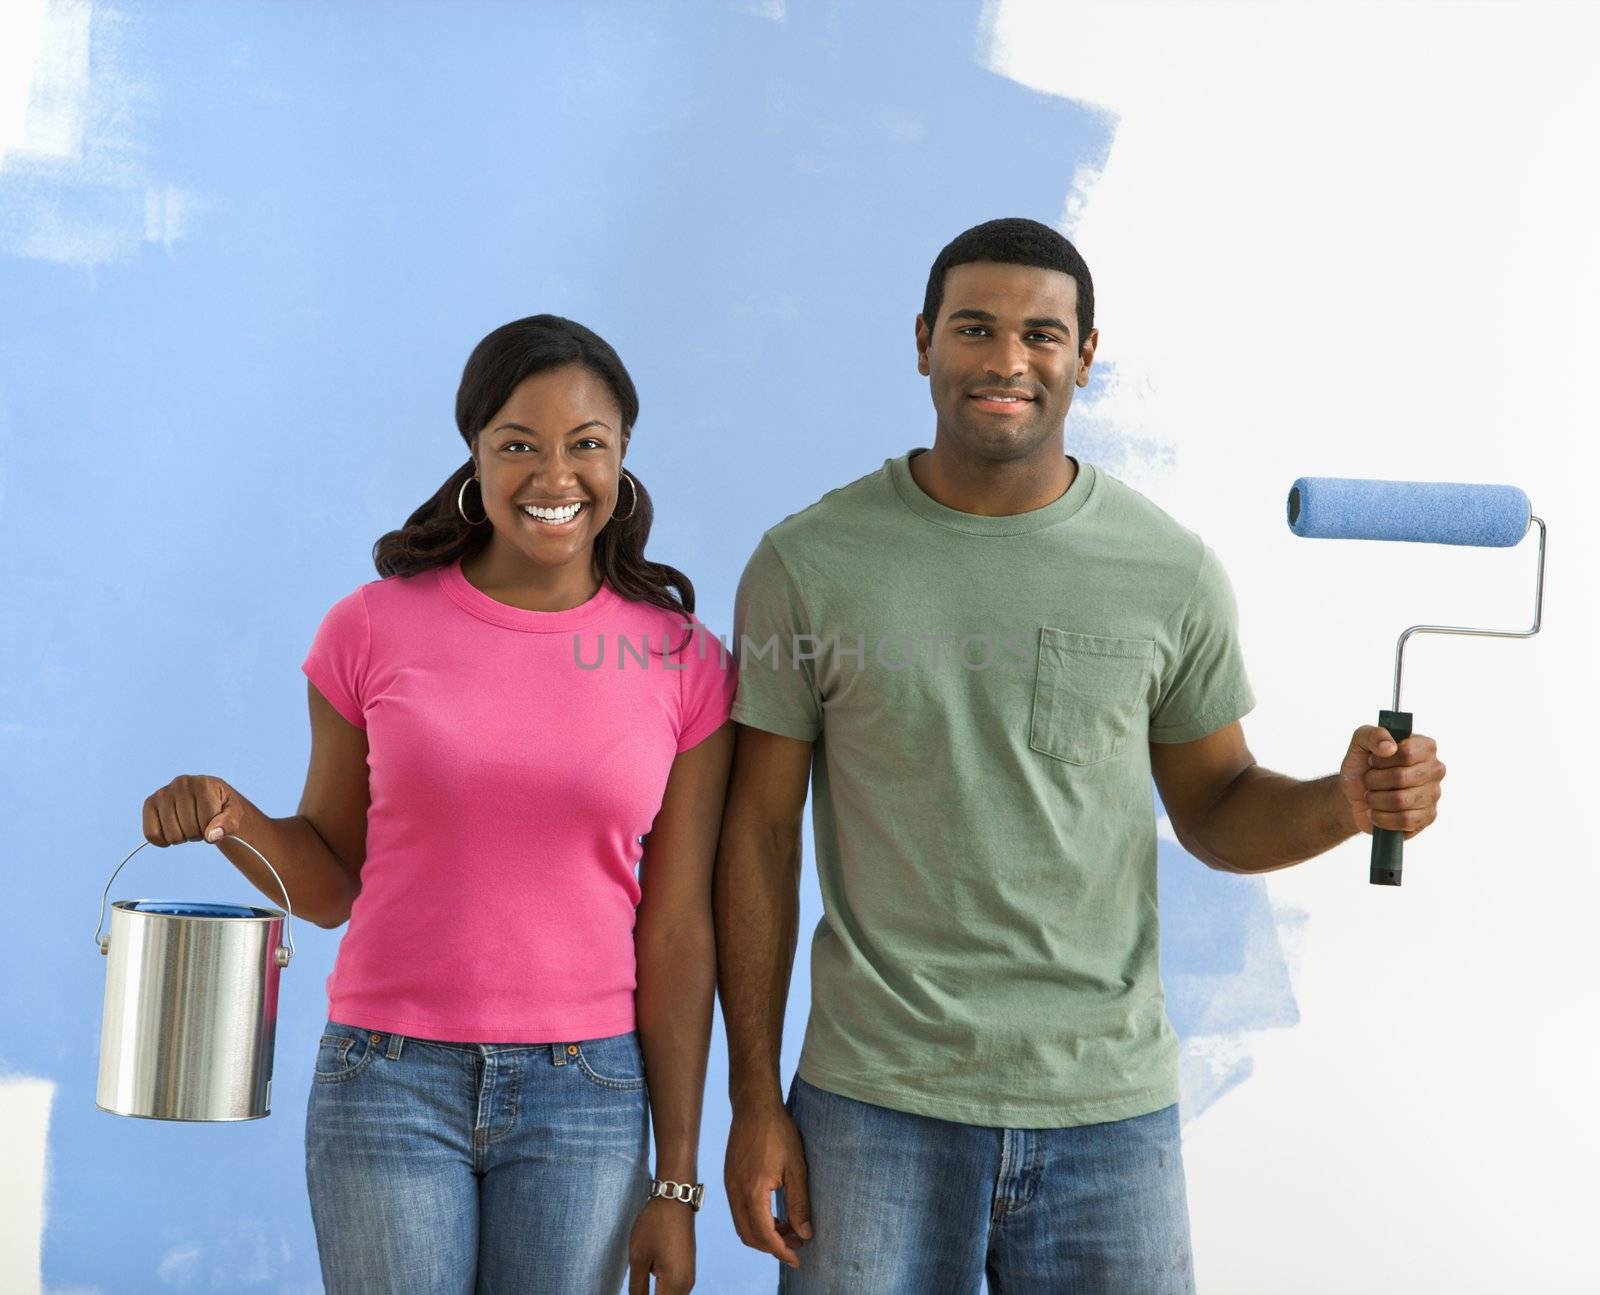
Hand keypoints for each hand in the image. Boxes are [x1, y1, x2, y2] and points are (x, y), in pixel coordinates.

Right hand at [142, 774, 244, 846]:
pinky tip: (172, 833)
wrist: (209, 798)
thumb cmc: (222, 807)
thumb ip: (228, 824)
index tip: (215, 821)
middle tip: (201, 824)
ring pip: (172, 835)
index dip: (213, 830)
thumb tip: (211, 836)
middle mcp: (181, 784)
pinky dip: (162, 841)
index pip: (207, 821)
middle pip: (189, 830)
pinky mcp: (150, 803)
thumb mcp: (234, 814)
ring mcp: (163, 793)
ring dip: (183, 838)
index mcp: (203, 784)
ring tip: (188, 825)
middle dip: (198, 834)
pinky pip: (151, 834)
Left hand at [627, 1197, 694, 1293]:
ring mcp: (688, 1277)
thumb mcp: (638, 1258)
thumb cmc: (655, 1225)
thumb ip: (637, 1288)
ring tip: (640, 1286)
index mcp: (675, 1284)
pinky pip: (675, 1290)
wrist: (675, 1199)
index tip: (635, 1292)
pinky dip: (662, 1291)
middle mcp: (687, 1284)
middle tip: (636, 1287)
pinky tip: (649, 1281)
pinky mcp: (687, 1269)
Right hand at [725, 1102, 811, 1267]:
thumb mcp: (796, 1168)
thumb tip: (804, 1233)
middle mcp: (736, 1193)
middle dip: (773, 1247)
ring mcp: (729, 1187)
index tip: (798, 1257)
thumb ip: (799, 1203)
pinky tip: (773, 1215)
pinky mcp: (729, 1180)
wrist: (754, 1107)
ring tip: (788, 1230)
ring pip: (742, 1226)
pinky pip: (738, 1212)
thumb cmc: (777, 1132)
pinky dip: (754, 1222)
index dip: (781, 1251)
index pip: (764, 1235)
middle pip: (750, 1236)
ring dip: (763, 1235)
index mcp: (753, 1192)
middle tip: (796, 1243)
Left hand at [1338, 726, 1445, 839]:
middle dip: (1374, 780)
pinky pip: (1405, 821)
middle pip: (1401, 777)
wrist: (1355, 796)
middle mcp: (1435, 769)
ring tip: (1372, 796)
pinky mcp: (1428, 817)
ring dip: (1376, 800)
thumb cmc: (1362, 766)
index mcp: (1424, 747)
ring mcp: (1434, 794)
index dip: (1381, 760)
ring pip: (1401, 801)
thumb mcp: (1360, 743)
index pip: (1407, 752)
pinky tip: (1376, 812)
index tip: (1373, 761)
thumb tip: (1390, 747)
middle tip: (1369, 780)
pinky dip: (1382, 818)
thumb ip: (1372, 735)